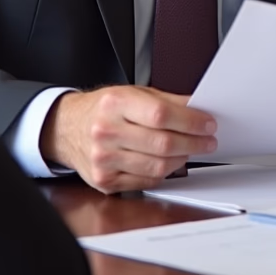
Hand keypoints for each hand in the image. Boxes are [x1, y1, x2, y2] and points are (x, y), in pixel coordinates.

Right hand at [40, 86, 216, 193]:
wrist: (67, 128)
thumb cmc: (103, 109)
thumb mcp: (133, 93)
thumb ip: (167, 101)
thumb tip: (199, 109)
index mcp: (115, 104)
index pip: (162, 115)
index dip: (191, 122)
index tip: (208, 124)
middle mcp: (106, 132)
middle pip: (162, 144)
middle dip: (194, 143)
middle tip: (207, 140)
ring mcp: (104, 159)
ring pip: (157, 167)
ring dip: (182, 160)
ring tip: (190, 150)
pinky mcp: (105, 181)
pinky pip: (146, 182)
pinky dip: (164, 173)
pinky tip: (169, 163)